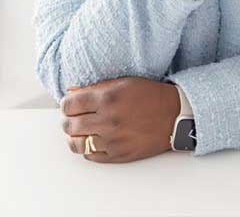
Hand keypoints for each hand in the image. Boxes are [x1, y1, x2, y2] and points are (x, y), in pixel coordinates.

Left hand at [60, 77, 180, 162]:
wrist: (173, 115)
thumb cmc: (149, 95)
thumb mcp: (123, 82)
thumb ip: (96, 87)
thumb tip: (71, 92)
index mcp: (108, 97)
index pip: (70, 104)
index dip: (66, 104)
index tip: (69, 104)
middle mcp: (108, 119)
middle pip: (70, 125)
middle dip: (67, 120)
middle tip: (71, 118)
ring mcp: (113, 140)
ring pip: (77, 144)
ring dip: (73, 136)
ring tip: (78, 131)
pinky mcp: (118, 155)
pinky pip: (91, 156)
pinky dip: (87, 148)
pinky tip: (92, 140)